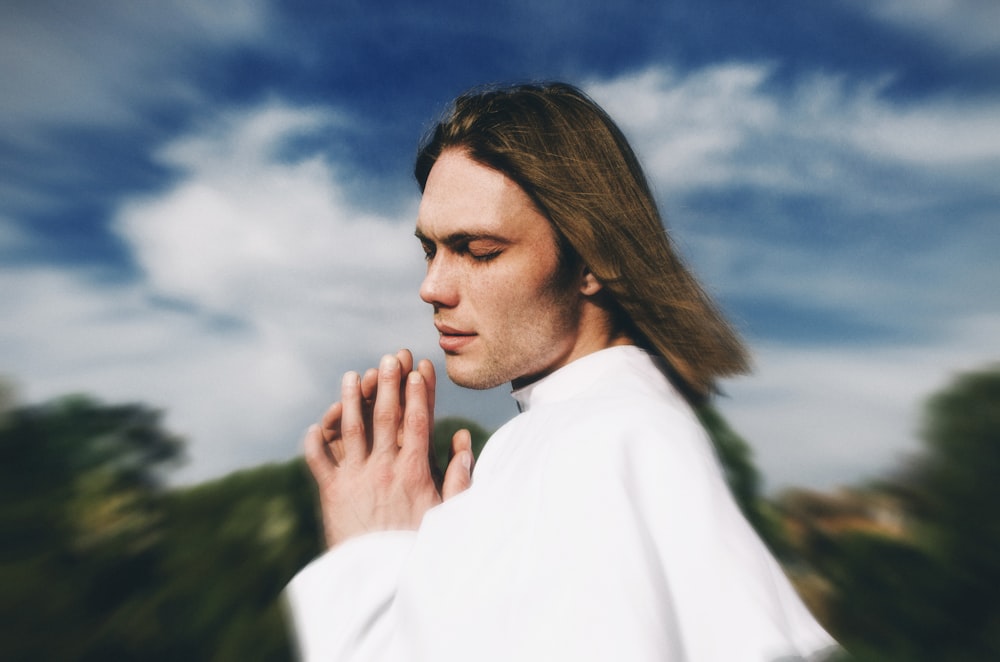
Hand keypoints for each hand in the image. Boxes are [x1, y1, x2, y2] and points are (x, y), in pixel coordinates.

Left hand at [304, 350, 473, 548]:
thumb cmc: (418, 546)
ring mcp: (357, 478)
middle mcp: (385, 468)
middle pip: (386, 416)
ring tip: (351, 376)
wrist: (381, 578)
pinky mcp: (333, 493)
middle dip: (388, 383)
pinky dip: (315, 443)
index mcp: (415, 471)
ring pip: (352, 430)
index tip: (419, 370)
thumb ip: (458, 475)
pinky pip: (319, 461)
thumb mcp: (447, 512)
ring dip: (351, 400)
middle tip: (390, 357)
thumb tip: (464, 440)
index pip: (418, 421)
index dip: (419, 393)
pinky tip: (316, 426)